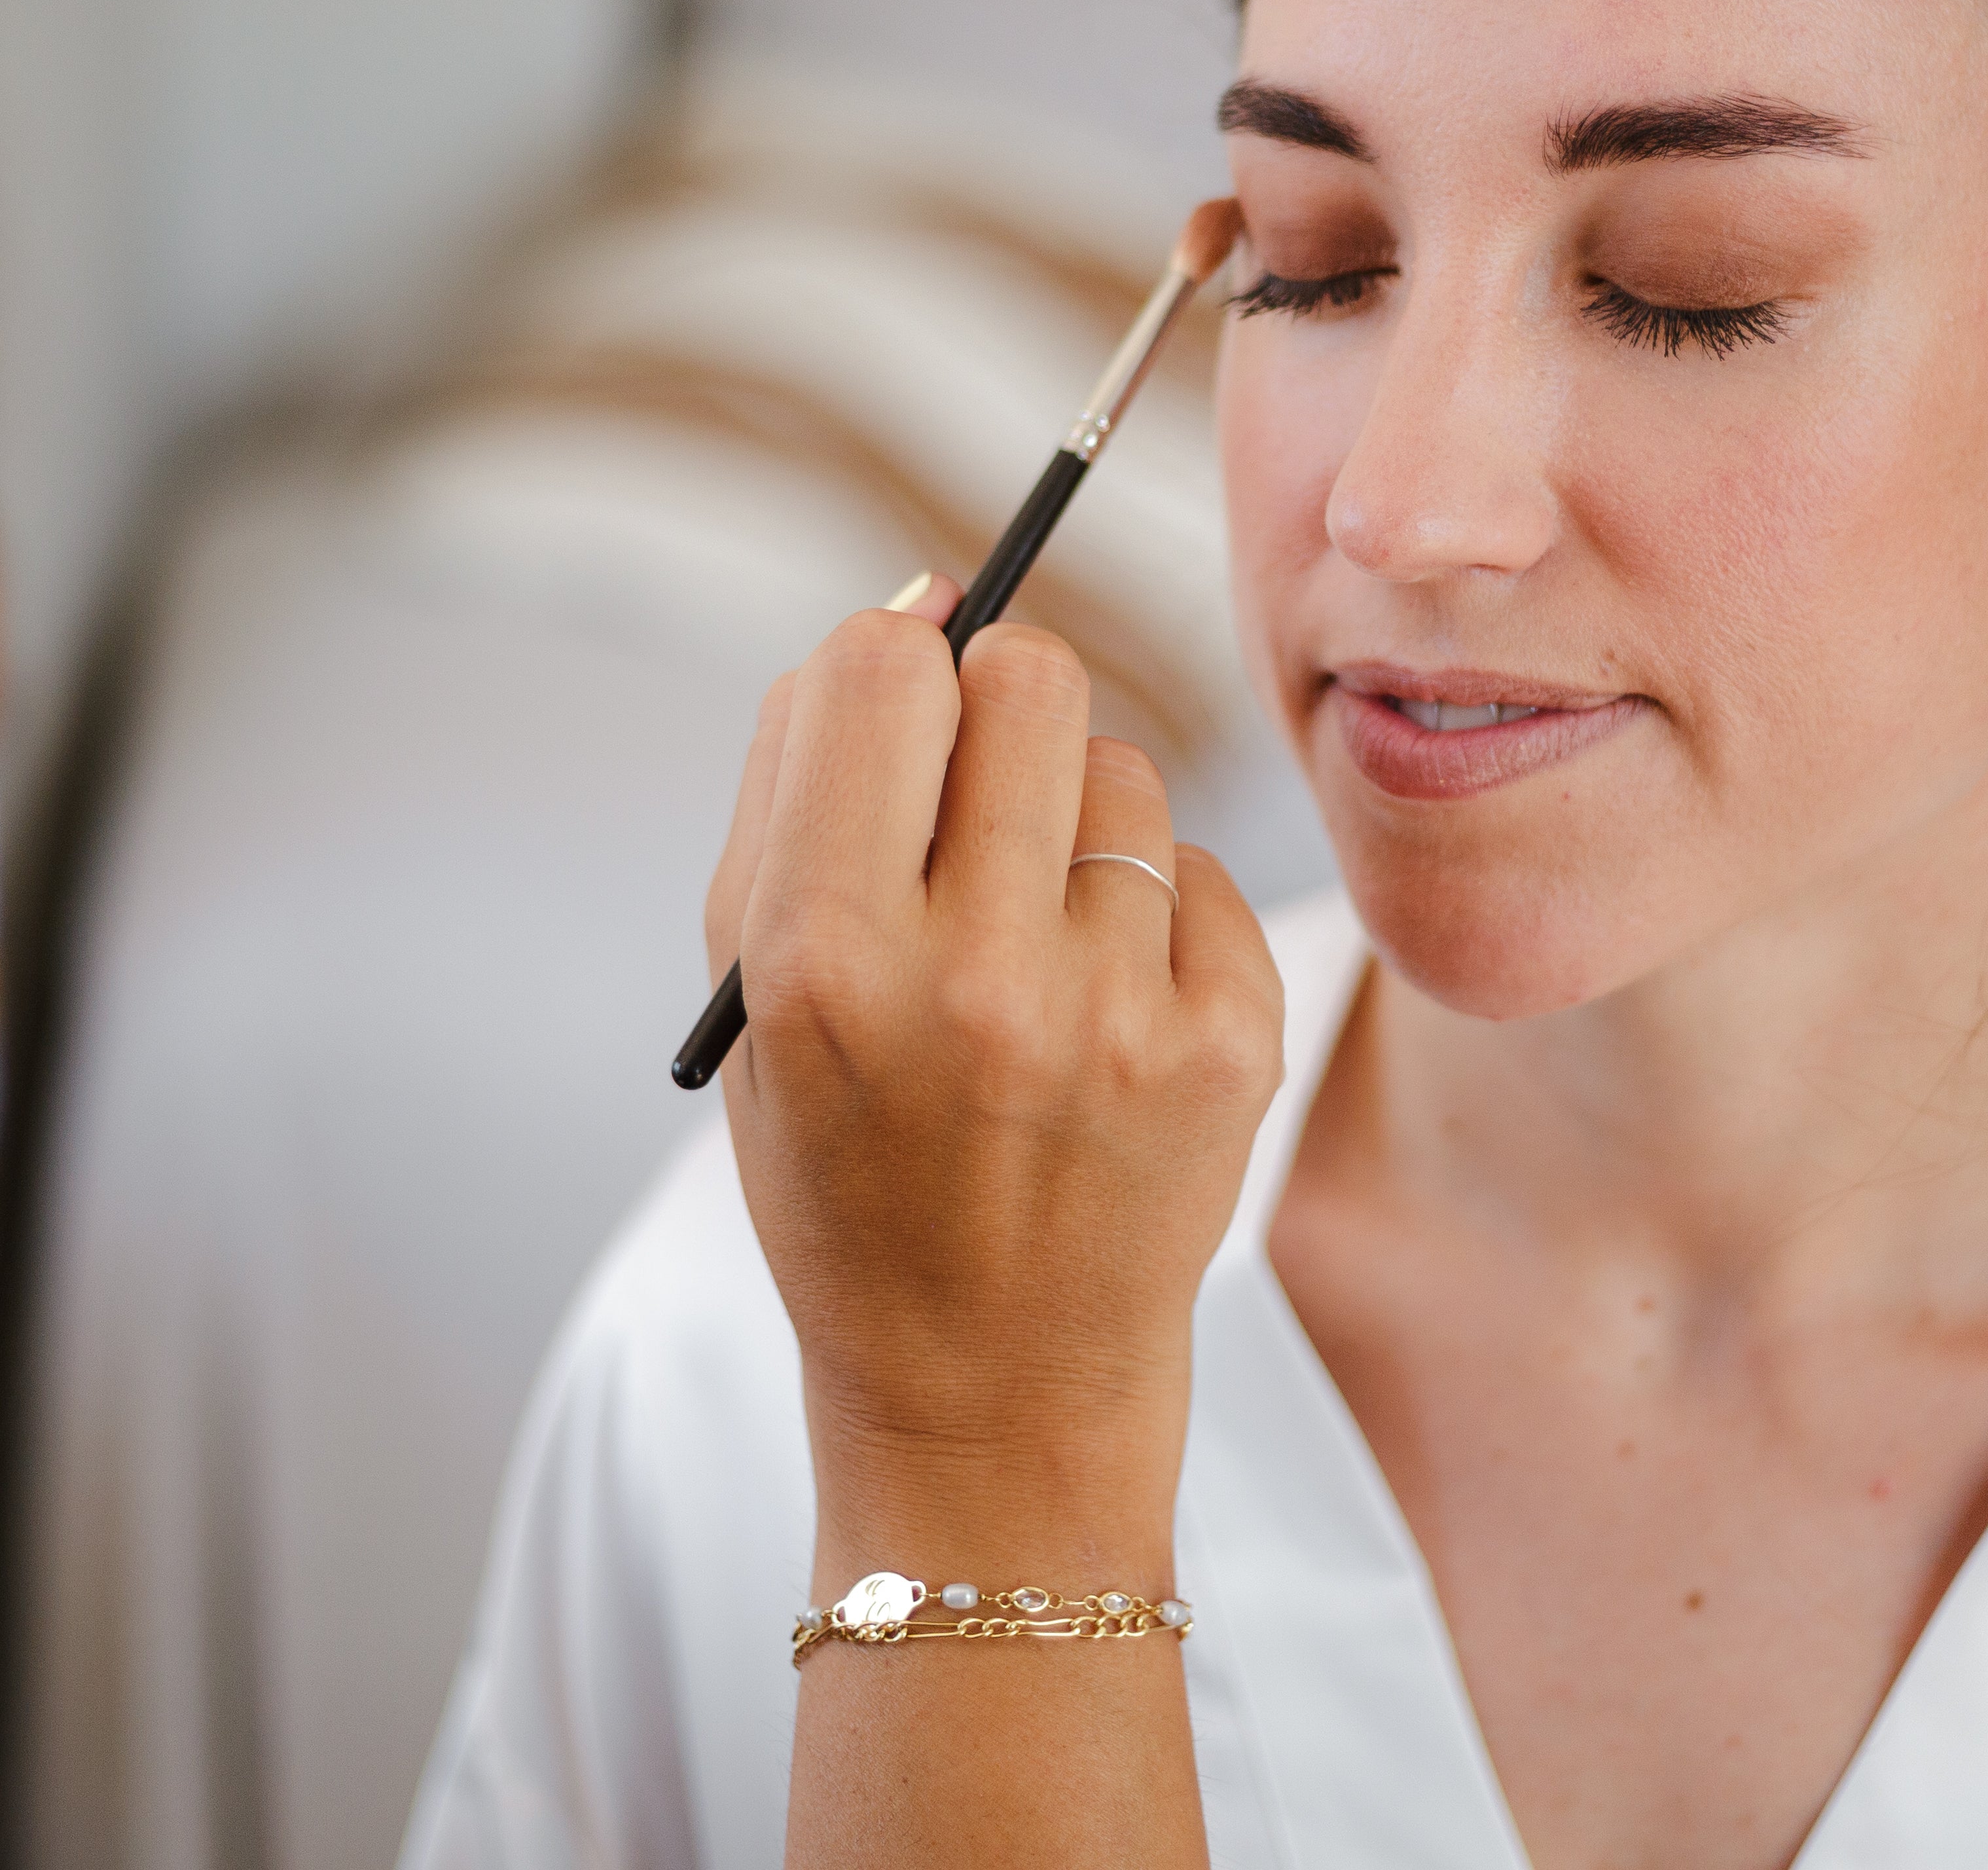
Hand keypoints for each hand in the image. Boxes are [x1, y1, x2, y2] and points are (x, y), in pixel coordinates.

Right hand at [706, 586, 1282, 1579]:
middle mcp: (976, 980)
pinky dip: (1151, 914)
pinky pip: (1195, 867)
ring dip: (1072, 821)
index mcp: (825, 959)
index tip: (892, 721)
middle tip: (971, 810)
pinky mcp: (1231, 1047)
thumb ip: (801, 779)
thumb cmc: (851, 1164)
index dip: (886, 667)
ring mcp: (1117, 1017)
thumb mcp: (756, 990)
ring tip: (1034, 944)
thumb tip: (916, 599)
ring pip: (1121, 765)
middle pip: (1025, 674)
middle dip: (993, 710)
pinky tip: (1106, 1015)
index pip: (878, 670)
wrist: (990, 1388)